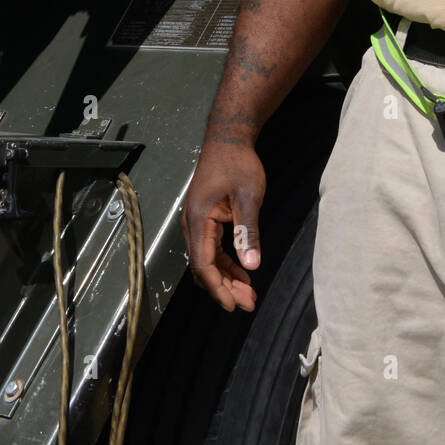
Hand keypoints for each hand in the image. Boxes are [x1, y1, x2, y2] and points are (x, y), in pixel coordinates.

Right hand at [180, 138, 265, 312]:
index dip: (218, 287)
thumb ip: (248, 231)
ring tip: (248, 294)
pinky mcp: (206, 220)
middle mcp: (192, 225)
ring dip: (227, 278)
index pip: (203, 263)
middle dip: (224, 288)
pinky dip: (227, 263)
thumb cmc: (238, 163)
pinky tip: (243, 273)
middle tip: (247, 303)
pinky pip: (213, 249)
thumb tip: (252, 265)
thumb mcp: (248, 196)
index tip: (233, 304)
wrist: (228, 139)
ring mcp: (198, 223)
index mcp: (198, 220)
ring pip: (209, 260)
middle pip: (204, 267)